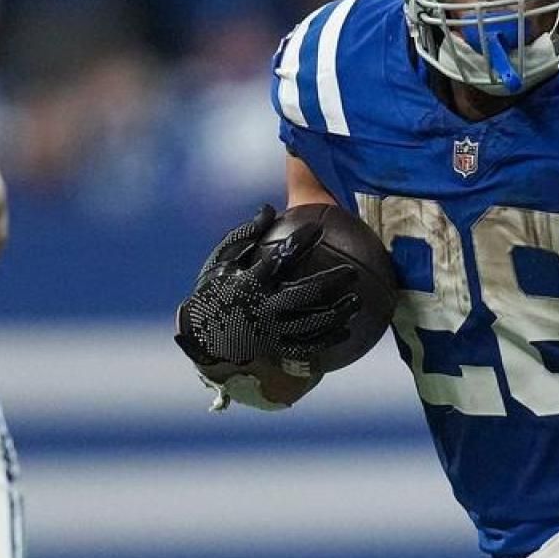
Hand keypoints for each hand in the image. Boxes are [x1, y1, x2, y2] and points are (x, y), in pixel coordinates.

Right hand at [175, 205, 361, 400]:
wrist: (200, 334)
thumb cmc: (214, 289)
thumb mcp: (222, 259)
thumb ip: (246, 235)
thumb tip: (268, 208)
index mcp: (250, 283)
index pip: (278, 259)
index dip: (299, 242)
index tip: (318, 227)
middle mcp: (263, 308)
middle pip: (304, 294)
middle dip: (331, 282)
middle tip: (352, 272)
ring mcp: (271, 331)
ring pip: (311, 324)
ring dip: (337, 313)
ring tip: (357, 301)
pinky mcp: (275, 348)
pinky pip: (306, 346)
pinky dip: (327, 340)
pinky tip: (346, 331)